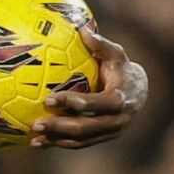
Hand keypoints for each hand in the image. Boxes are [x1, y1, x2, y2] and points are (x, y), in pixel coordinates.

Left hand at [30, 26, 147, 150]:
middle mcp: (117, 120)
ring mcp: (110, 132)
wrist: (140, 93)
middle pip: (85, 127)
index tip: (49, 99)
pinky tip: (41, 142)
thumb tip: (82, 29)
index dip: (72, 102)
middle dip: (60, 127)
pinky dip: (61, 144)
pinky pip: (81, 144)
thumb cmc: (122, 68)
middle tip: (37, 123)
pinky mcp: (103, 138)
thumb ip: (100, 44)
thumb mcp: (116, 54)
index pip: (95, 104)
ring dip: (57, 140)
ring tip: (34, 139)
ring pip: (81, 140)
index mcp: (120, 99)